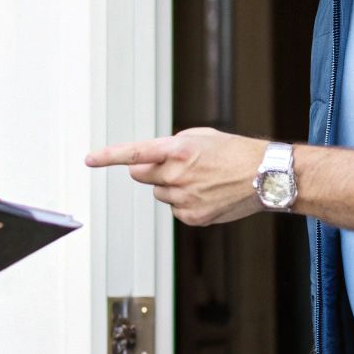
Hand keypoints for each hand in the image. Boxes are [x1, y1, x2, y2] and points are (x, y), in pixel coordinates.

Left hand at [83, 127, 268, 225]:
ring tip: (200, 180)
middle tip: (175, 165)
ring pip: (159, 193)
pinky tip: (206, 194)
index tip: (89, 159)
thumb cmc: (234, 152)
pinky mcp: (192, 217)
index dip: (108, 156)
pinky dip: (184, 202)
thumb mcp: (201, 136)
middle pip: (141, 175)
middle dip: (150, 170)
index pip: (135, 153)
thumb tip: (151, 159)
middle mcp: (178, 174)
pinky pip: (174, 209)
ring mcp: (184, 198)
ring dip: (170, 186)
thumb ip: (171, 145)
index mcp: (178, 149)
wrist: (264, 175)